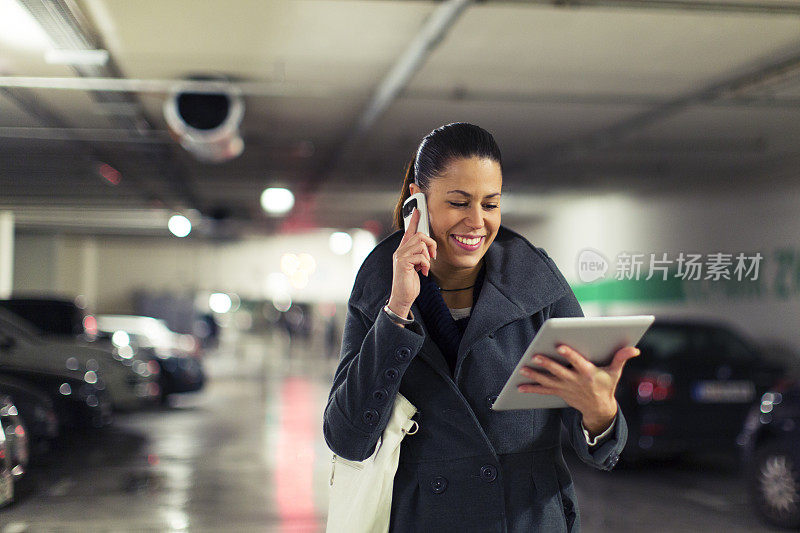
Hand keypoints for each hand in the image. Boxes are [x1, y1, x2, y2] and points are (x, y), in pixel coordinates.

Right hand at [387, 207, 437, 318]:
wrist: (403, 297)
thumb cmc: (409, 283)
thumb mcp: (416, 266)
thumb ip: (419, 255)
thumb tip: (428, 249)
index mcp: (403, 250)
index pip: (408, 231)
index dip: (413, 220)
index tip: (418, 210)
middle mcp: (400, 251)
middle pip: (419, 235)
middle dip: (431, 244)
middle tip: (432, 256)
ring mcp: (400, 256)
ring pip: (421, 244)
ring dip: (428, 257)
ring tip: (425, 267)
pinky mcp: (403, 262)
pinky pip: (421, 255)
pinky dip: (426, 264)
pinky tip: (423, 272)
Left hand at [516, 344, 640, 434]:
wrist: (599, 409)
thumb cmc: (606, 386)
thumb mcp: (614, 373)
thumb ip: (621, 358)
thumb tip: (634, 349)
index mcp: (588, 374)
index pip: (578, 362)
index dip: (569, 354)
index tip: (559, 346)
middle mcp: (575, 381)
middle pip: (559, 371)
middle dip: (547, 363)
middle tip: (535, 355)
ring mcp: (566, 388)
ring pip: (548, 381)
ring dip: (535, 375)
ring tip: (523, 369)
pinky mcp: (559, 392)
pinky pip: (544, 391)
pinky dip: (532, 389)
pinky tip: (519, 386)